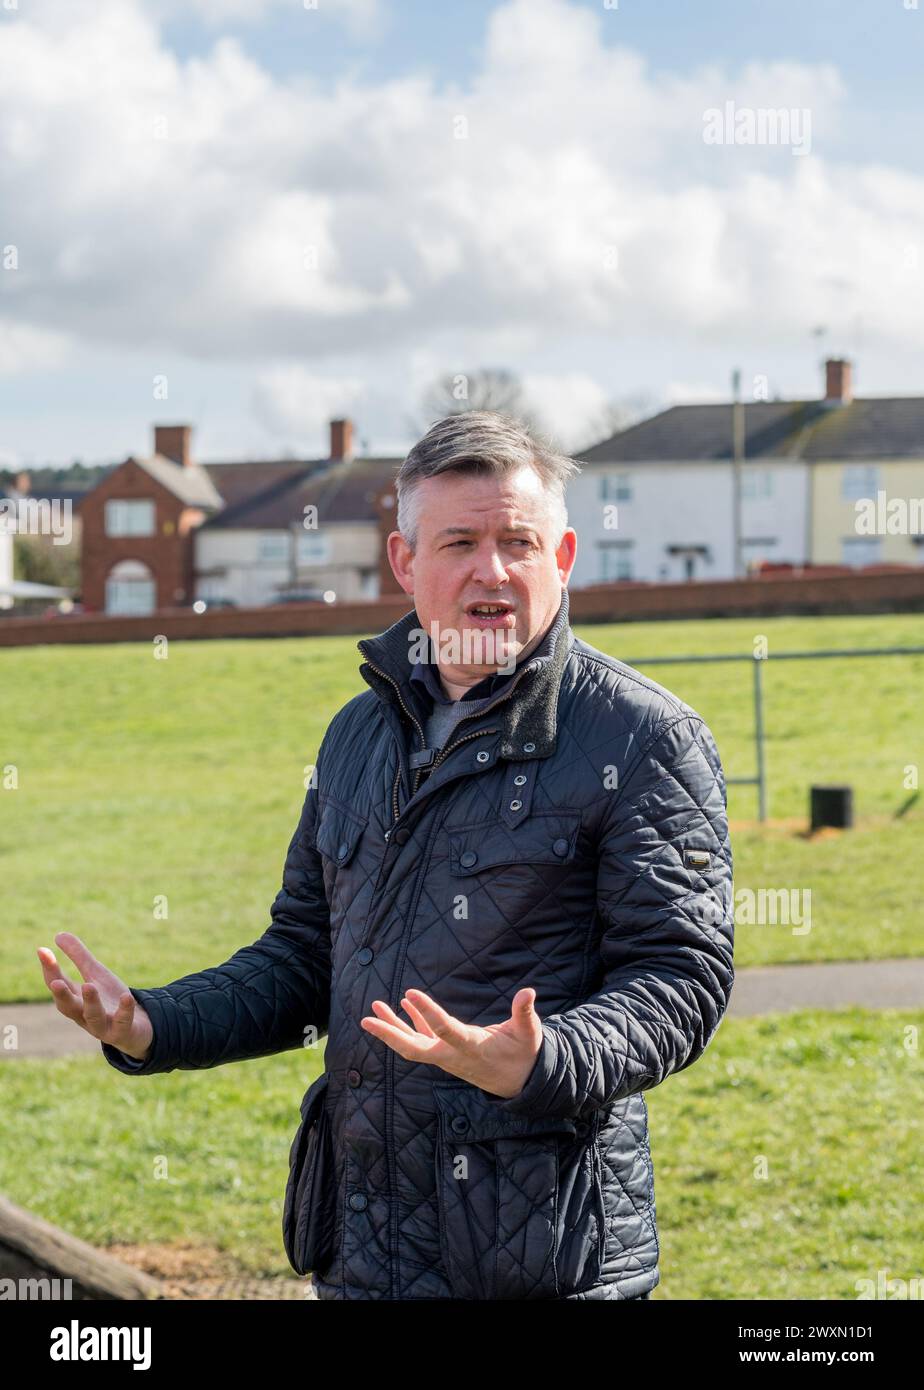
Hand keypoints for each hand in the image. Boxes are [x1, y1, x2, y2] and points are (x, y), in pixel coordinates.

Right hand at [36, 931, 153, 1061]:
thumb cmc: (110, 999)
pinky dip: (124, 1011)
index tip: (42, 950)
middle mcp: (84, 1015)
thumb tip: (58, 935)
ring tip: (89, 986)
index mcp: (75, 1000)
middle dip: (61, 994)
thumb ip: (78, 956)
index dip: (49, 969)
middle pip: (69, 1007)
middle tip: (55, 982)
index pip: (58, 984)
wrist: (136, 1026)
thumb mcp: (95, 974)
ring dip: (90, 1003)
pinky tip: (126, 996)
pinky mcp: (122, 1031)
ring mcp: (103, 1025)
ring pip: (94, 1017)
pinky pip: (123, 1022)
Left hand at [360, 986, 542, 1097]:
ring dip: (392, 1027)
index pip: (444, 1031)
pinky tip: (401, 1005)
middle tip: (366, 1019)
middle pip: (414, 1049)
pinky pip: (423, 1038)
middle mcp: (452, 1055)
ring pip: (413, 1044)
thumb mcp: (529, 1034)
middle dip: (389, 1034)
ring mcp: (447, 1056)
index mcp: (471, 1048)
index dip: (427, 1012)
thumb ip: (525, 1013)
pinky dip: (411, 1022)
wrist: (519, 1082)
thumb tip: (528, 992)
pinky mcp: (447, 1052)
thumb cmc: (524, 1054)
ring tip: (374, 1007)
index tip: (410, 993)